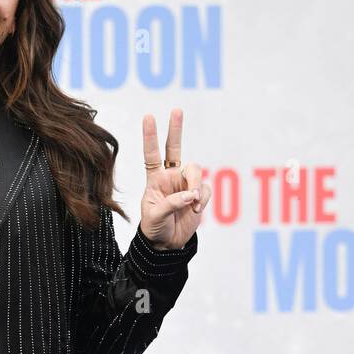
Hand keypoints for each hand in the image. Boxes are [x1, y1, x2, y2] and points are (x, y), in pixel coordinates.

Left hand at [139, 109, 210, 248]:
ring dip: (195, 186)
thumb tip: (190, 195)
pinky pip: (205, 190)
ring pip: (196, 171)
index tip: (148, 116)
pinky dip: (201, 200)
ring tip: (191, 204)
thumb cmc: (155, 228)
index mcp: (155, 179)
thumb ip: (170, 204)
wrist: (168, 243)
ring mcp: (185, 184)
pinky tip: (194, 211)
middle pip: (175, 148)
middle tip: (177, 110)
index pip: (151, 154)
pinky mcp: (198, 194)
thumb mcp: (155, 217)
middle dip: (176, 129)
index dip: (150, 136)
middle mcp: (170, 177)